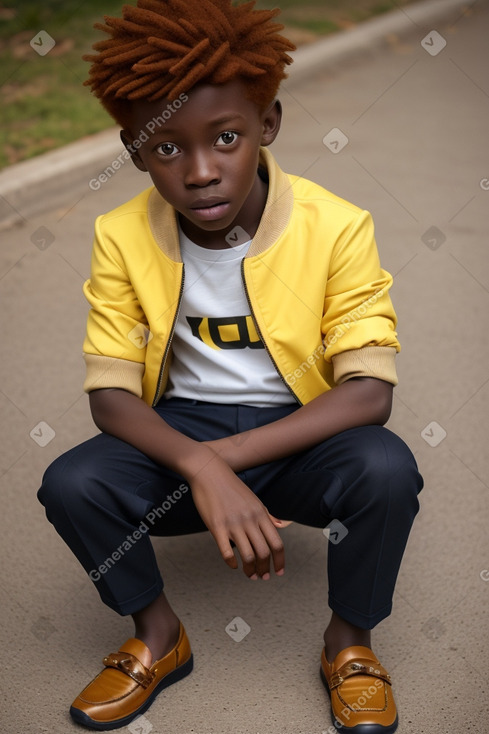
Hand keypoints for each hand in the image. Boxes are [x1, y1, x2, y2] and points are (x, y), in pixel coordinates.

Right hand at [188, 454, 284, 579]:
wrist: (209, 473)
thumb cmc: (232, 487)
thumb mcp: (254, 500)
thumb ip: (268, 515)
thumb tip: (282, 526)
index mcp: (261, 514)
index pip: (277, 543)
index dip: (280, 561)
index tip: (279, 571)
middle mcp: (249, 520)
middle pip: (264, 553)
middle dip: (265, 570)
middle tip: (262, 577)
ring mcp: (233, 523)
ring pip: (248, 555)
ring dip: (250, 570)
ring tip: (249, 575)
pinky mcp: (216, 526)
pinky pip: (226, 552)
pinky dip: (232, 563)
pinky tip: (233, 565)